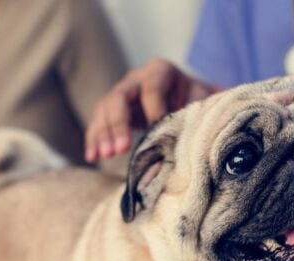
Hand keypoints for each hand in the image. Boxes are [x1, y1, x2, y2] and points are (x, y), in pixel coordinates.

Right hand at [85, 58, 214, 161]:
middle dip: (119, 124)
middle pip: (119, 96)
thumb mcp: (201, 103)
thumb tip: (183, 144)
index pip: (152, 89)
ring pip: (104, 108)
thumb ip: (193, 117)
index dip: (153, 110)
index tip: (155, 132)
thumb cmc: (197, 101)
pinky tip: (92, 156)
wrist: (190, 97)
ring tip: (104, 156)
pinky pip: (98, 121)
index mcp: (161, 71)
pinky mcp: (114, 109)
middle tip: (120, 149)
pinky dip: (94, 139)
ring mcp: (122, 92)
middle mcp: (136, 78)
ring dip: (103, 133)